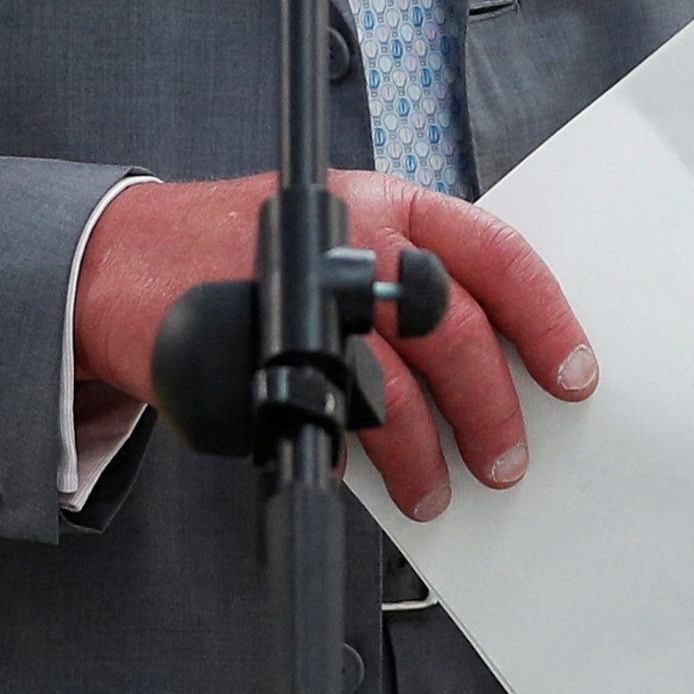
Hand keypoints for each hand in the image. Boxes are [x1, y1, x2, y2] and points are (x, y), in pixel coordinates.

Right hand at [74, 173, 594, 522]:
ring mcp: (303, 296)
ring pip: (393, 388)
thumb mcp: (333, 225)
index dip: (546, 320)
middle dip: (490, 409)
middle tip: (506, 460)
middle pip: (449, 330)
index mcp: (383, 203)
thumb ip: (406, 273)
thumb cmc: (242, 249)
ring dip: (424, 456)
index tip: (573, 375)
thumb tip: (491, 356)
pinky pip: (324, 418)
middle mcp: (348, 240)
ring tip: (433, 490)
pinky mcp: (259, 352)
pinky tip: (355, 472)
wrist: (120, 258)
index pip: (494, 254)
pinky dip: (349, 457)